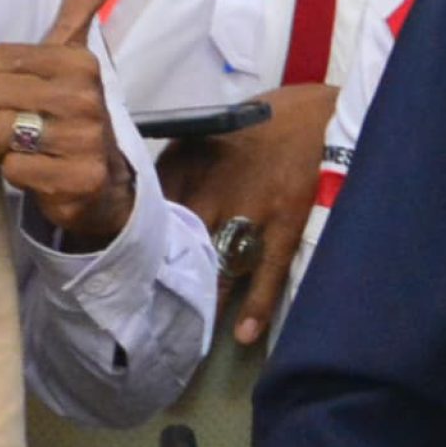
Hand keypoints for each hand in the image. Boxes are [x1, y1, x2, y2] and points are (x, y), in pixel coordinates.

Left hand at [0, 0, 138, 248]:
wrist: (101, 182)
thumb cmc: (73, 111)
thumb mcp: (76, 53)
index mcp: (80, 61)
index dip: (0, 81)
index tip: (27, 94)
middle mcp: (87, 98)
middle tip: (22, 125)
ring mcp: (85, 141)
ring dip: (2, 147)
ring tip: (28, 148)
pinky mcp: (78, 180)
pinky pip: (13, 169)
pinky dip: (17, 174)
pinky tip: (41, 172)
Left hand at [159, 82, 338, 346]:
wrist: (322, 111)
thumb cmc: (265, 117)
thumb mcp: (207, 130)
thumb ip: (178, 166)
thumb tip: (151, 201)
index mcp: (184, 163)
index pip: (146, 213)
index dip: (134, 246)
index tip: (123, 274)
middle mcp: (209, 188)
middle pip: (176, 246)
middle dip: (163, 281)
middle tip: (149, 317)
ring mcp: (248, 208)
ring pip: (216, 265)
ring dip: (204, 299)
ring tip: (189, 335)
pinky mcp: (284, 220)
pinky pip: (266, 270)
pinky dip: (256, 305)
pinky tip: (244, 334)